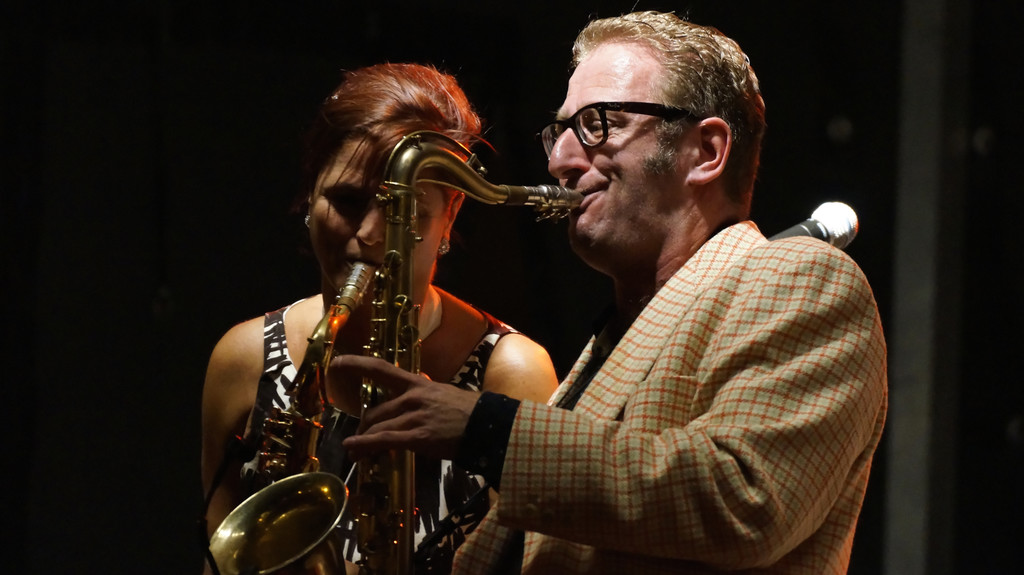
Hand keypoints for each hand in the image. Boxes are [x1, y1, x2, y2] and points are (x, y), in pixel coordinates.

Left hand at [333, 354, 478, 459]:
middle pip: (376, 411)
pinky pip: (384, 440)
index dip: (356, 364)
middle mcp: (412, 397)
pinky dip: (364, 446)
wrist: (488, 425)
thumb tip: (411, 405)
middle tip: (359, 439)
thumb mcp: (444, 395)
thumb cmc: (470, 412)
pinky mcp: (417, 436)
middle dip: (364, 427)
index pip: (381, 369)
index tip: (336, 363)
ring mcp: (414, 416)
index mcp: (418, 384)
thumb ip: (424, 399)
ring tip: (355, 453)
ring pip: (377, 427)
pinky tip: (353, 450)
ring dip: (362, 441)